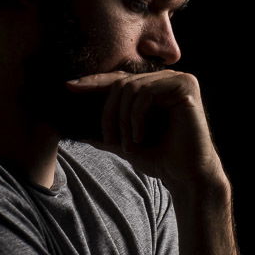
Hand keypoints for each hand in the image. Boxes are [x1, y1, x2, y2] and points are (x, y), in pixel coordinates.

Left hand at [65, 70, 226, 192]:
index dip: (94, 82)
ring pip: (131, 88)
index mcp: (155, 86)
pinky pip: (146, 93)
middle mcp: (167, 78)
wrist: (186, 177)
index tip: (69, 86)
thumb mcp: (125, 142)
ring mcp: (179, 79)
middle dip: (110, 114)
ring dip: (123, 119)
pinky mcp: (186, 86)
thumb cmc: (159, 159)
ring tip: (129, 143)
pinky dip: (136, 118)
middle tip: (111, 140)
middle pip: (121, 83)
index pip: (119, 79)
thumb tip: (77, 131)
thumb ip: (106, 133)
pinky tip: (140, 137)